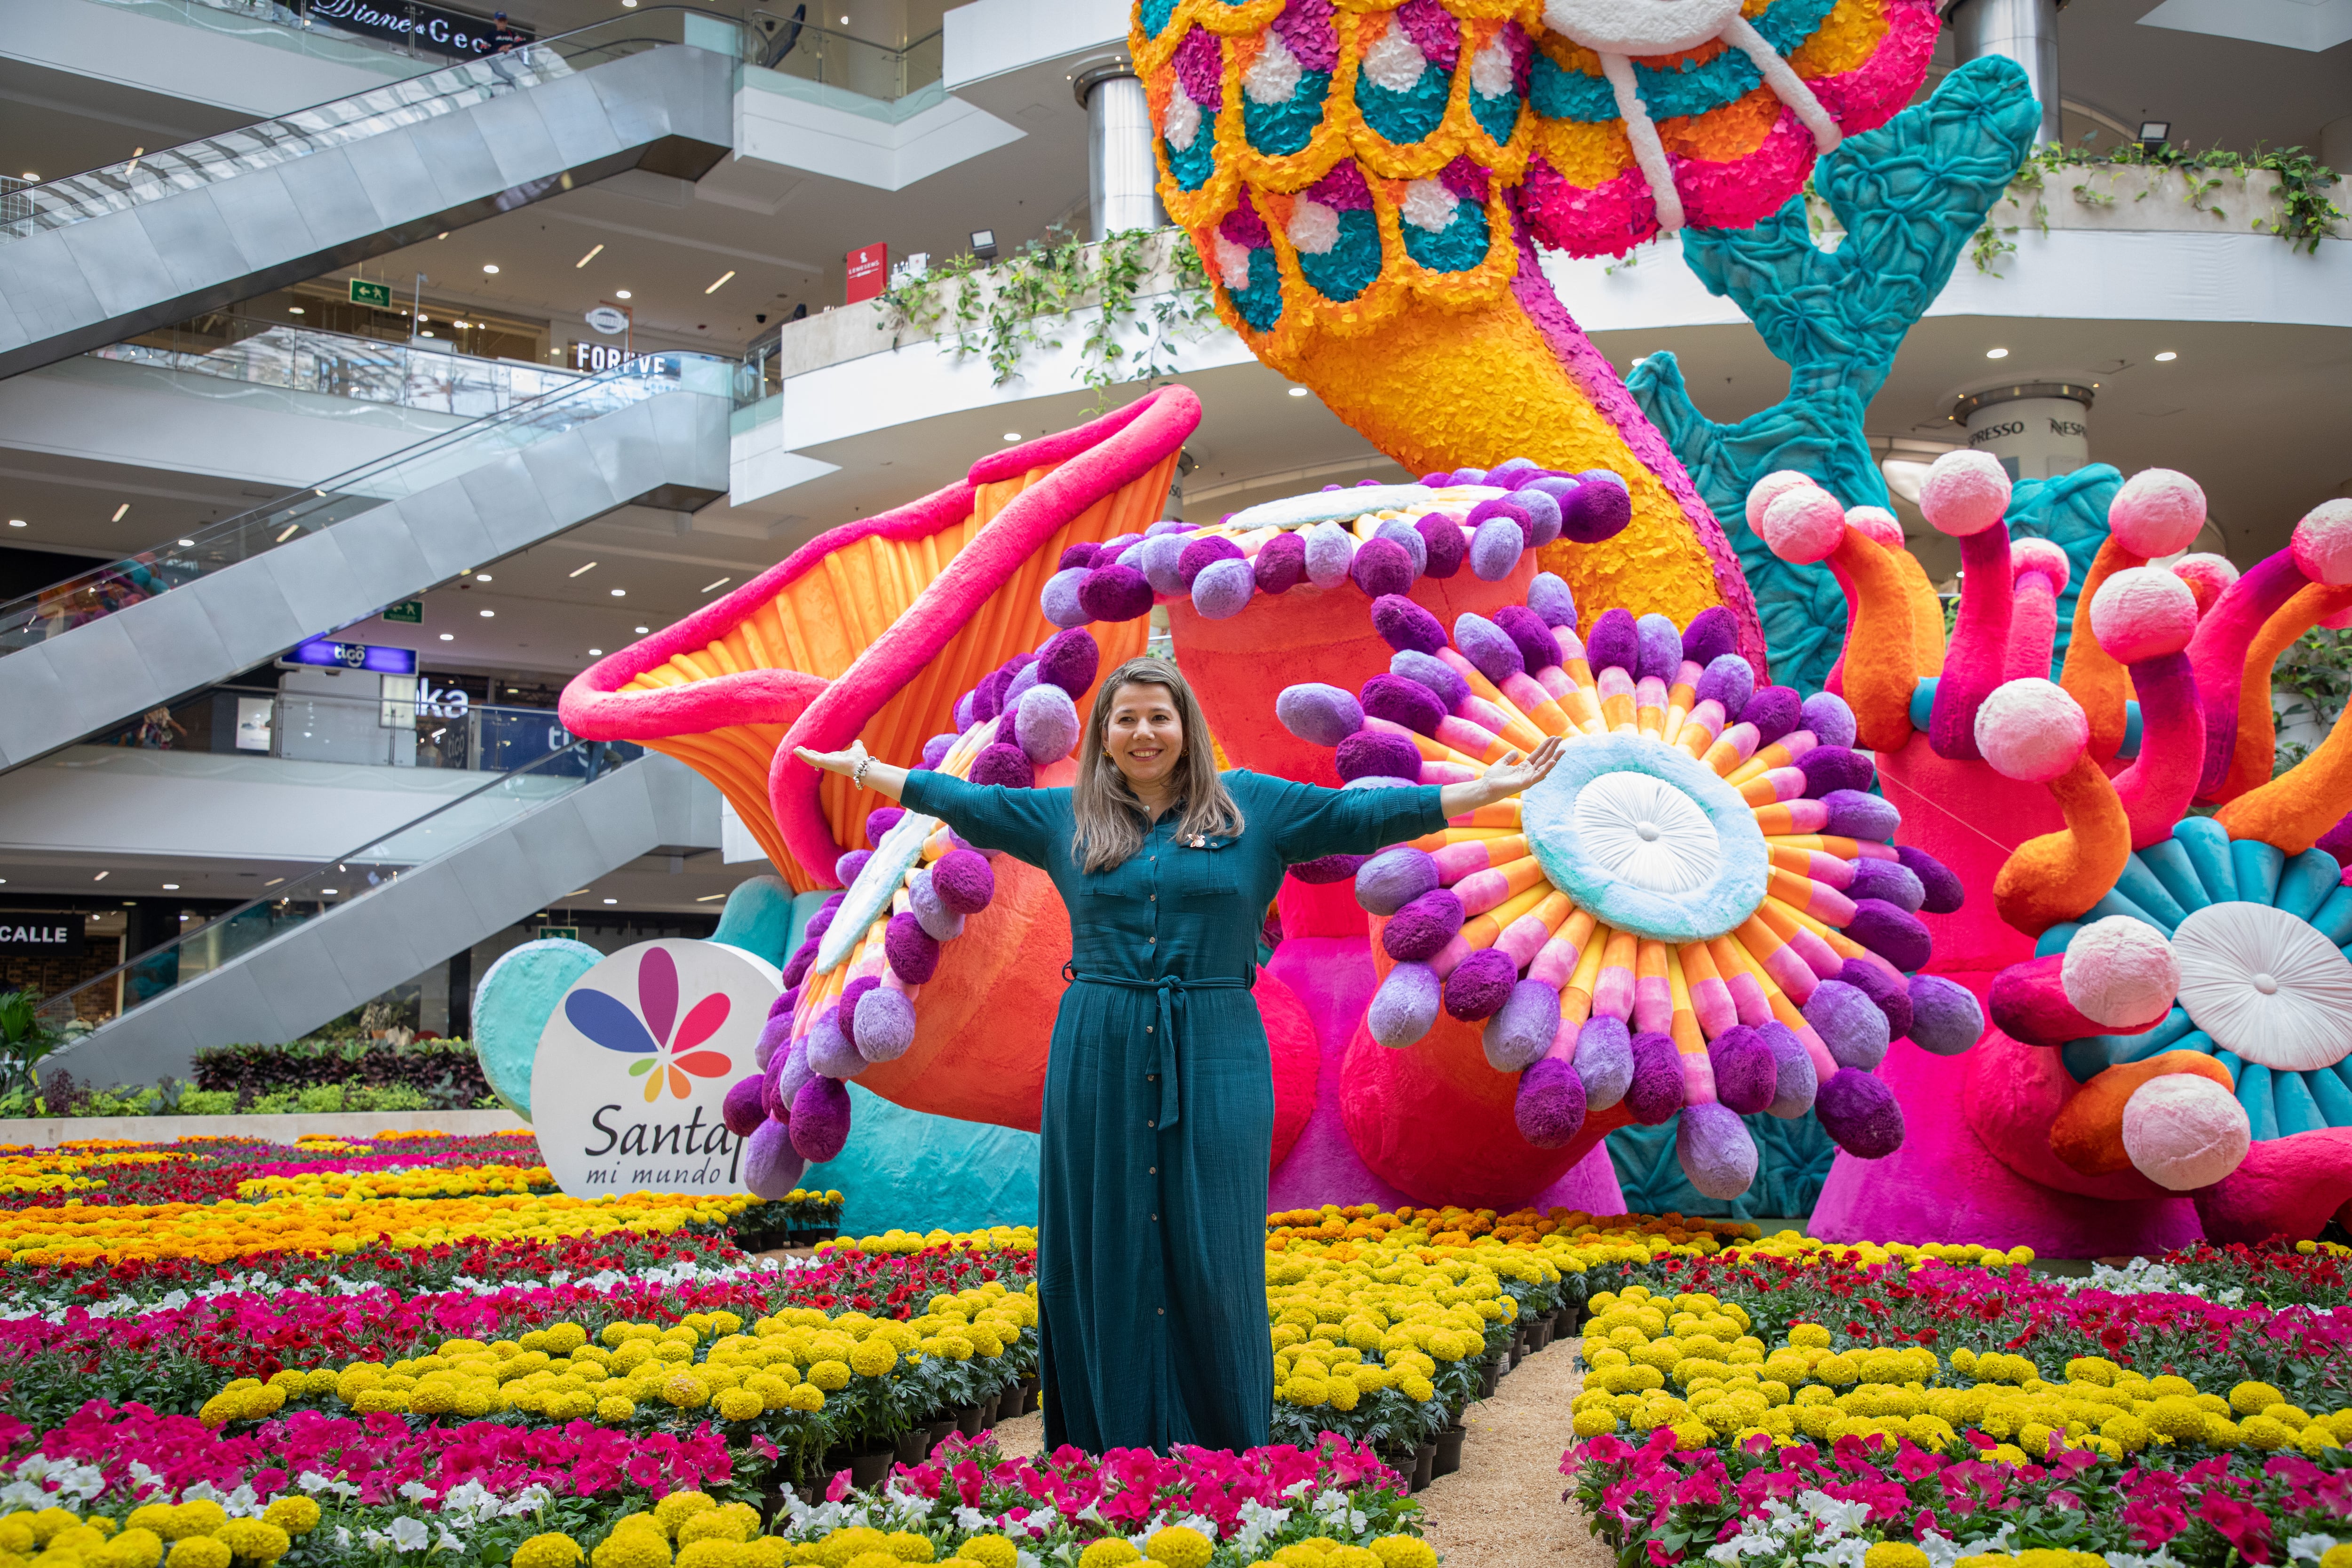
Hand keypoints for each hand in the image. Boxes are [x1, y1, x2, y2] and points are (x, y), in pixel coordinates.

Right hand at [792, 740, 908, 802]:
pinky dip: (804, 755)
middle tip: (797, 750)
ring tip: (795, 750)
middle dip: (806, 754)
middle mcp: (829, 761)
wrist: (861, 765)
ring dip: (802, 754)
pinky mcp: (823, 763)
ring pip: (811, 759)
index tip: (808, 750)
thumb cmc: (860, 759)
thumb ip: (856, 744)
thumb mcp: (857, 748)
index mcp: (834, 758)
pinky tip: (797, 751)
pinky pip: (811, 759)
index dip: (814, 753)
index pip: (822, 756)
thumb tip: (858, 742)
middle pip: (814, 758)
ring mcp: (825, 763)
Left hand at [1480, 735, 1564, 798]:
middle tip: (1561, 739)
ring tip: (1562, 750)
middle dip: (1552, 749)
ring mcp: (1529, 778)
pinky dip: (1547, 769)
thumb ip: (1509, 757)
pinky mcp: (1526, 783)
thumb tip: (1516, 752)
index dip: (1545, 746)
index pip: (1538, 754)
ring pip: (1545, 766)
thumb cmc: (1493, 778)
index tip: (1553, 738)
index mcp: (1524, 767)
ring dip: (1554, 758)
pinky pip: (1539, 775)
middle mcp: (1529, 772)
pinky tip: (1553, 761)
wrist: (1486, 787)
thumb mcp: (1502, 763)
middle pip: (1544, 758)